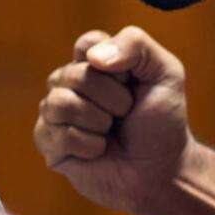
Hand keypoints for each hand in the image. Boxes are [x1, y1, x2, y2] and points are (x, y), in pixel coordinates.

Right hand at [33, 26, 195, 214]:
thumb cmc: (162, 123)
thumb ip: (135, 45)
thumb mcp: (165, 73)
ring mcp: (55, 113)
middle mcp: (69, 84)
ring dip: (98, 122)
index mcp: (94, 62)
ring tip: (110, 133)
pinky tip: (99, 151)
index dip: (115, 66)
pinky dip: (89, 146)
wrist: (161, 171)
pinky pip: (58, 135)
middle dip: (112, 99)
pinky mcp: (49, 143)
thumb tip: (92, 57)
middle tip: (126, 114)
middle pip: (75, 75)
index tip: (133, 83)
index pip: (88, 43)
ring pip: (60, 103)